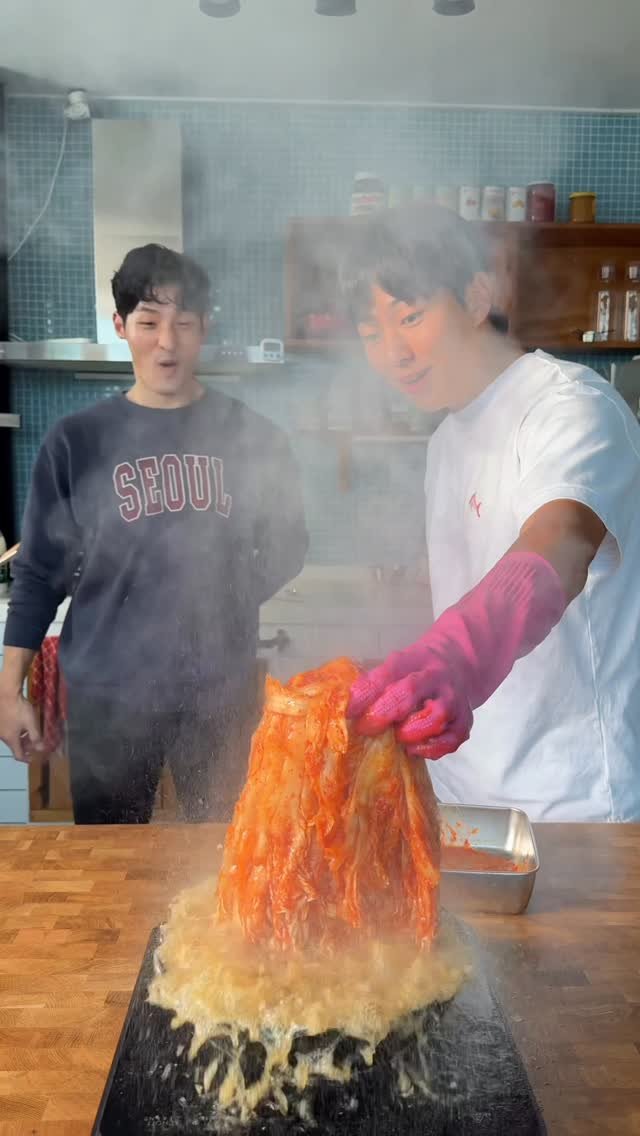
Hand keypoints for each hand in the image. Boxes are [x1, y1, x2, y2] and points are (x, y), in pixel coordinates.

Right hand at [0, 683, 43, 762]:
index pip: (18, 755)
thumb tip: (41, 749)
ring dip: (21, 738)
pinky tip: (21, 722)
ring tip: (30, 731)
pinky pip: (8, 730)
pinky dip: (16, 731)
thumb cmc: (19, 709)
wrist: (5, 693)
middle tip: (35, 742)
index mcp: (11, 739)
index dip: (26, 759)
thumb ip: (36, 737)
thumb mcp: (31, 723)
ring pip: (11, 737)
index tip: (33, 758)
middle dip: (25, 746)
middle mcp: (3, 736)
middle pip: (14, 746)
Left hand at [348, 652, 472, 759]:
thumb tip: (345, 707)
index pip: (387, 672)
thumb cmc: (416, 670)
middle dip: (384, 712)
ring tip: (397, 737)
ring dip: (411, 732)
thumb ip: (374, 683)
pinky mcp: (464, 721)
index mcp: (413, 659)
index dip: (367, 692)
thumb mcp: (396, 665)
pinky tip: (413, 748)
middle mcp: (435, 677)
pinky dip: (430, 749)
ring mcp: (453, 699)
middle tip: (367, 728)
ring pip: (435, 717)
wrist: (459, 662)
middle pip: (409, 691)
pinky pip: (450, 740)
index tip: (350, 711)